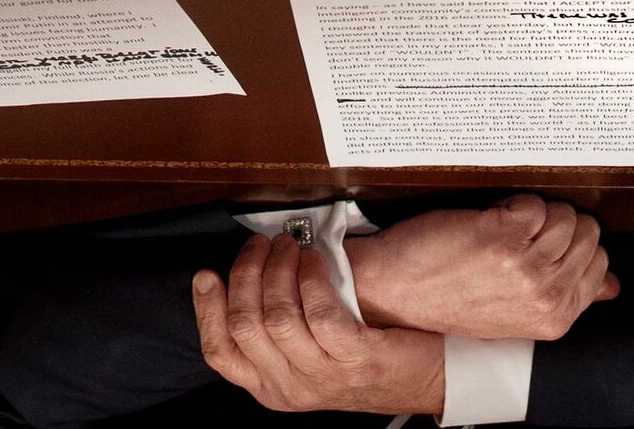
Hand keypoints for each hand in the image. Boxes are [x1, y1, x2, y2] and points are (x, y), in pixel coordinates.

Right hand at [192, 234, 444, 414]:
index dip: (208, 309)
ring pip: (277, 316)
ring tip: (288, 246)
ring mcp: (323, 377)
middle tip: (261, 245)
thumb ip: (276, 331)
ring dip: (278, 269)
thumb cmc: (364, 355)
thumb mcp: (309, 355)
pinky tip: (315, 262)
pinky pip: (319, 312)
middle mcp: (291, 387)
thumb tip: (247, 278)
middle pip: (244, 325)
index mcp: (270, 386)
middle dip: (247, 274)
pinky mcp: (356, 358)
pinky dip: (311, 278)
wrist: (425, 376)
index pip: (220, 351)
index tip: (208, 274)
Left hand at [344, 194, 619, 339]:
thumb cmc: (449, 301)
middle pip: (588, 233)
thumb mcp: (515, 313)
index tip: (542, 244)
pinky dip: (512, 202)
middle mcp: (545, 293)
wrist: (394, 293)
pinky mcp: (500, 235)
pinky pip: (533, 203)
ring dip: (533, 212)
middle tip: (520, 233)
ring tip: (502, 226)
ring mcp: (525, 264)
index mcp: (556, 316)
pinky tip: (489, 218)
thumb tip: (611, 286)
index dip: (571, 245)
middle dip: (556, 225)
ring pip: (563, 215)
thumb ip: (566, 298)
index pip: (601, 264)